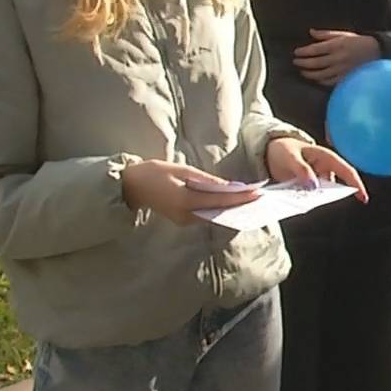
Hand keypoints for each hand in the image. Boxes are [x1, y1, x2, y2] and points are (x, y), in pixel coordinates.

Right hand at [120, 160, 262, 226]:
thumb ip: (206, 180)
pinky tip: (230, 203)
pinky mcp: (182, 220)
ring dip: (230, 208)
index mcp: (185, 201)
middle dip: (238, 205)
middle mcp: (186, 215)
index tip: (257, 193)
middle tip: (258, 198)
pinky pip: (205, 215)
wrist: (132, 186)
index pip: (220, 201)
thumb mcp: (182, 170)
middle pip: (219, 211)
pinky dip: (218, 209)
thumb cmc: (155, 173)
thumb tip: (228, 186)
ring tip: (249, 199)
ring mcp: (184, 220)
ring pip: (213, 215)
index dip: (240, 197)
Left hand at [267, 136, 369, 202]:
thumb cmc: (283, 149)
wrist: (270, 150)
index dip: (357, 184)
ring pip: (325, 192)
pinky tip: (299, 201)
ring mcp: (318, 177)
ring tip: (305, 200)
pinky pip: (313, 195)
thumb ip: (302, 170)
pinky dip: (309, 200)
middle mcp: (325, 168)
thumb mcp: (290, 157)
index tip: (363, 198)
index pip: (347, 171)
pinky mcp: (309, 186)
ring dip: (319, 199)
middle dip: (334, 196)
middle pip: (337, 184)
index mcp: (326, 157)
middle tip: (321, 201)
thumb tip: (314, 186)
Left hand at [294, 29, 380, 84]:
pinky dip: (320, 81)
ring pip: (321, 74)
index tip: (296, 52)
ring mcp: (342, 69)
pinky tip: (315, 79)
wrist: (376, 51)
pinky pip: (330, 81)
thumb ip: (326, 34)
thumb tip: (311, 32)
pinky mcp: (346, 77)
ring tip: (302, 71)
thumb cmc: (357, 41)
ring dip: (309, 74)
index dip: (303, 52)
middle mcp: (338, 58)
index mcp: (336, 45)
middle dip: (303, 63)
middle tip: (295, 62)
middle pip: (315, 63)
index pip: (315, 49)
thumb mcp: (342, 34)